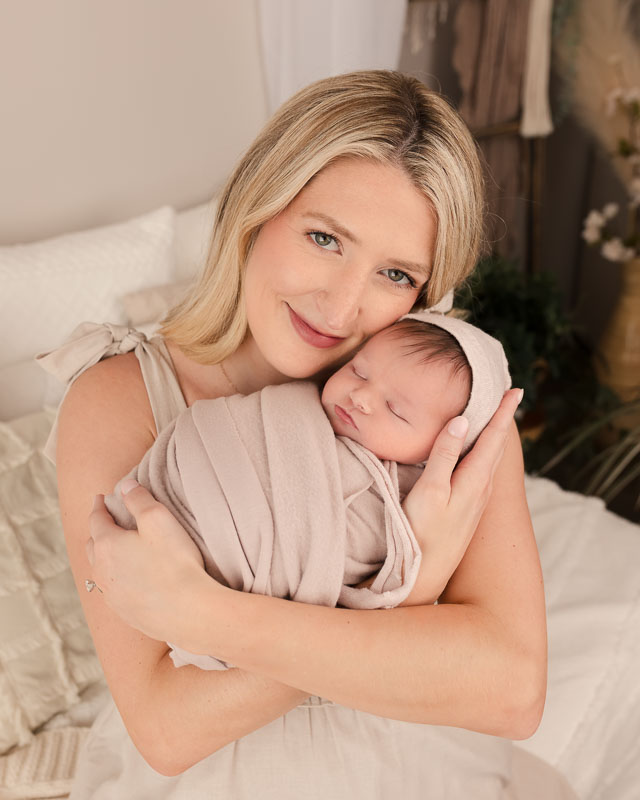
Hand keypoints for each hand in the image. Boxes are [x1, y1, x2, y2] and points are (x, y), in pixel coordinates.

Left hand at [86, 480, 213, 641]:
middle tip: (107, 521)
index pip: (96, 519)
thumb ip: (139, 499)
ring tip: (116, 550)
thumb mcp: (159, 520)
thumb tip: (124, 485)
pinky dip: (117, 578)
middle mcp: (102, 571)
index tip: (100, 498)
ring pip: (100, 570)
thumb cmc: (175, 562)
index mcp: (107, 545)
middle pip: (93, 545)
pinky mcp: (125, 613)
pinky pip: (113, 590)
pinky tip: (129, 579)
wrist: (189, 612)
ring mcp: (112, 595)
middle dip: (98, 531)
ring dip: (105, 556)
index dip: (99, 506)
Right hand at [401, 388, 522, 603]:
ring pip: (491, 459)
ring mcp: (476, 501)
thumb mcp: (430, 490)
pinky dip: (485, 453)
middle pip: (497, 446)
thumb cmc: (422, 533)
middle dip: (503, 420)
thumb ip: (445, 454)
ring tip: (496, 418)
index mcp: (475, 479)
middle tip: (508, 396)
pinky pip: (482, 471)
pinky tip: (477, 454)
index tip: (515, 389)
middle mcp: (482, 489)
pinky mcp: (467, 509)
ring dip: (495, 437)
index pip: (494, 437)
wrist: (425, 576)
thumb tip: (462, 420)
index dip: (504, 412)